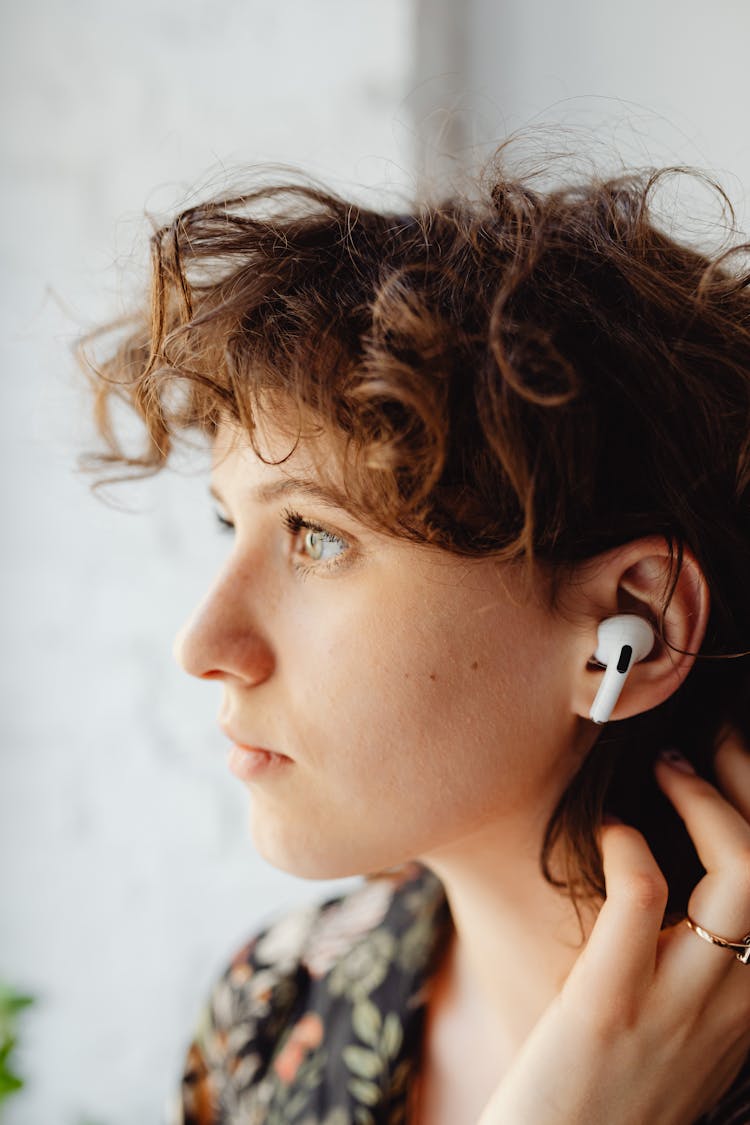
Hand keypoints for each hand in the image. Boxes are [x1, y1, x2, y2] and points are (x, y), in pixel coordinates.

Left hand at [476, 727, 749, 1124]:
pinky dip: (630, 842)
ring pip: (744, 873)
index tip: (738, 765)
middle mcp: (740, 1004)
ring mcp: (680, 1004)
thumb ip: (700, 967)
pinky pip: (643, 892)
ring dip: (706, 801)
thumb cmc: (607, 1090)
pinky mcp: (610, 1004)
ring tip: (665, 767)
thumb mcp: (683, 1031)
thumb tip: (683, 878)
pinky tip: (608, 830)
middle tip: (710, 742)